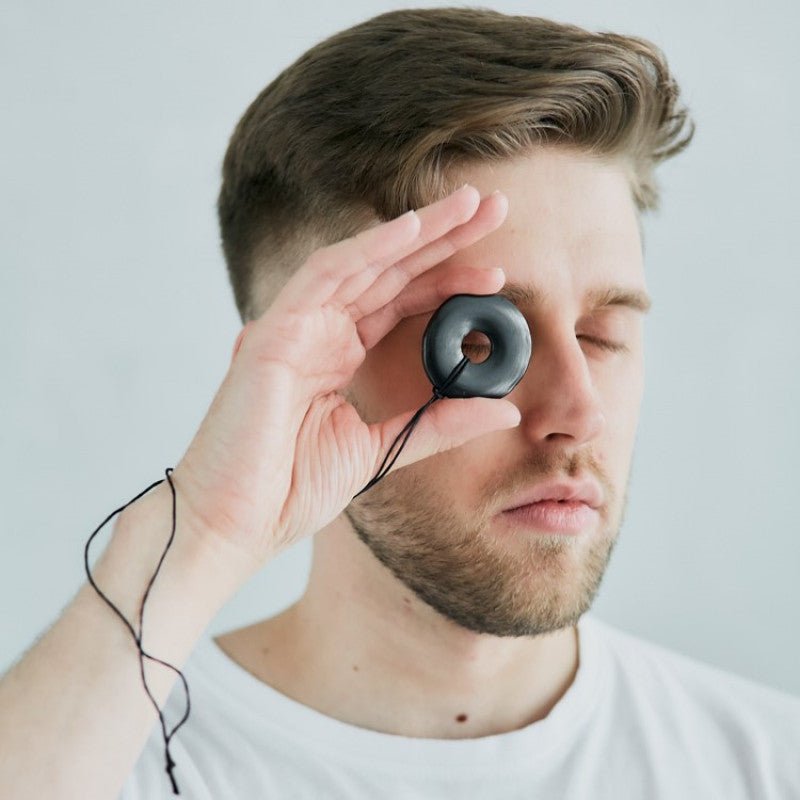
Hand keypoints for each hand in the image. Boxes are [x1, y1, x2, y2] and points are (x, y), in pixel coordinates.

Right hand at [172, 184, 520, 573]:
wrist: (234, 526)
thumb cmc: (291, 491)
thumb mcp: (382, 450)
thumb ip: (438, 424)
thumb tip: (504, 410)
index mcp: (337, 356)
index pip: (399, 302)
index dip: (447, 282)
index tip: (497, 275)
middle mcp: (316, 333)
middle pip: (389, 272)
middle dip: (442, 239)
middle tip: (493, 207)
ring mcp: (293, 329)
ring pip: (362, 262)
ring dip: (416, 230)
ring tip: (469, 204)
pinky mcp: (273, 334)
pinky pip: (325, 277)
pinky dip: (368, 249)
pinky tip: (413, 229)